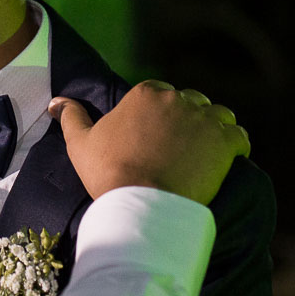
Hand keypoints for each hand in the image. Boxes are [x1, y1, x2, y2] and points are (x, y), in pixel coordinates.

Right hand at [50, 80, 249, 204]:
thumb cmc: (109, 171)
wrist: (142, 202)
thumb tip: (56, 102)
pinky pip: (238, 135)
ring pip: (218, 115)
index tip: (155, 133)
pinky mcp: (225, 143)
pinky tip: (225, 159)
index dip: (158, 112)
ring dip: (213, 128)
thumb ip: (71, 116)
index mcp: (145, 93)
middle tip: (178, 145)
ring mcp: (203, 120)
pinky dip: (234, 145)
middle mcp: (177, 100)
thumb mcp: (81, 143)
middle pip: (191, 101)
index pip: (159, 92)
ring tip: (203, 150)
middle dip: (187, 117)